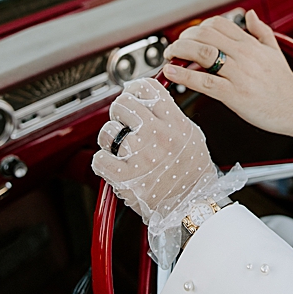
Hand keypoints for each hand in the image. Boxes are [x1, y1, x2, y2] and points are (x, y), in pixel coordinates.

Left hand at [92, 77, 218, 223]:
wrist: (191, 205)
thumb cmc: (193, 174)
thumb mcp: (191, 135)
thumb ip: (171, 116)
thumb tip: (152, 102)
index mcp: (174, 121)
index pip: (147, 89)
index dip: (135, 88)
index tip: (131, 92)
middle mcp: (156, 134)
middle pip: (123, 104)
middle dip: (119, 111)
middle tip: (122, 121)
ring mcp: (139, 154)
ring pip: (108, 130)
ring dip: (109, 138)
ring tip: (118, 147)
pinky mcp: (124, 176)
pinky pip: (99, 158)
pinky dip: (101, 161)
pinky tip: (111, 163)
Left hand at [163, 6, 292, 142]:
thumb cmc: (284, 83)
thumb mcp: (275, 50)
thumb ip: (260, 30)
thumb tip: (249, 14)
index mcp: (251, 44)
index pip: (218, 24)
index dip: (198, 28)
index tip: (189, 36)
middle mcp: (244, 55)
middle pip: (206, 35)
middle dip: (184, 38)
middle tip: (173, 48)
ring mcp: (239, 74)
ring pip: (203, 54)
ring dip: (180, 52)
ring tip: (169, 57)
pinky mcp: (234, 95)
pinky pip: (204, 82)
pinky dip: (184, 76)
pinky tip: (172, 73)